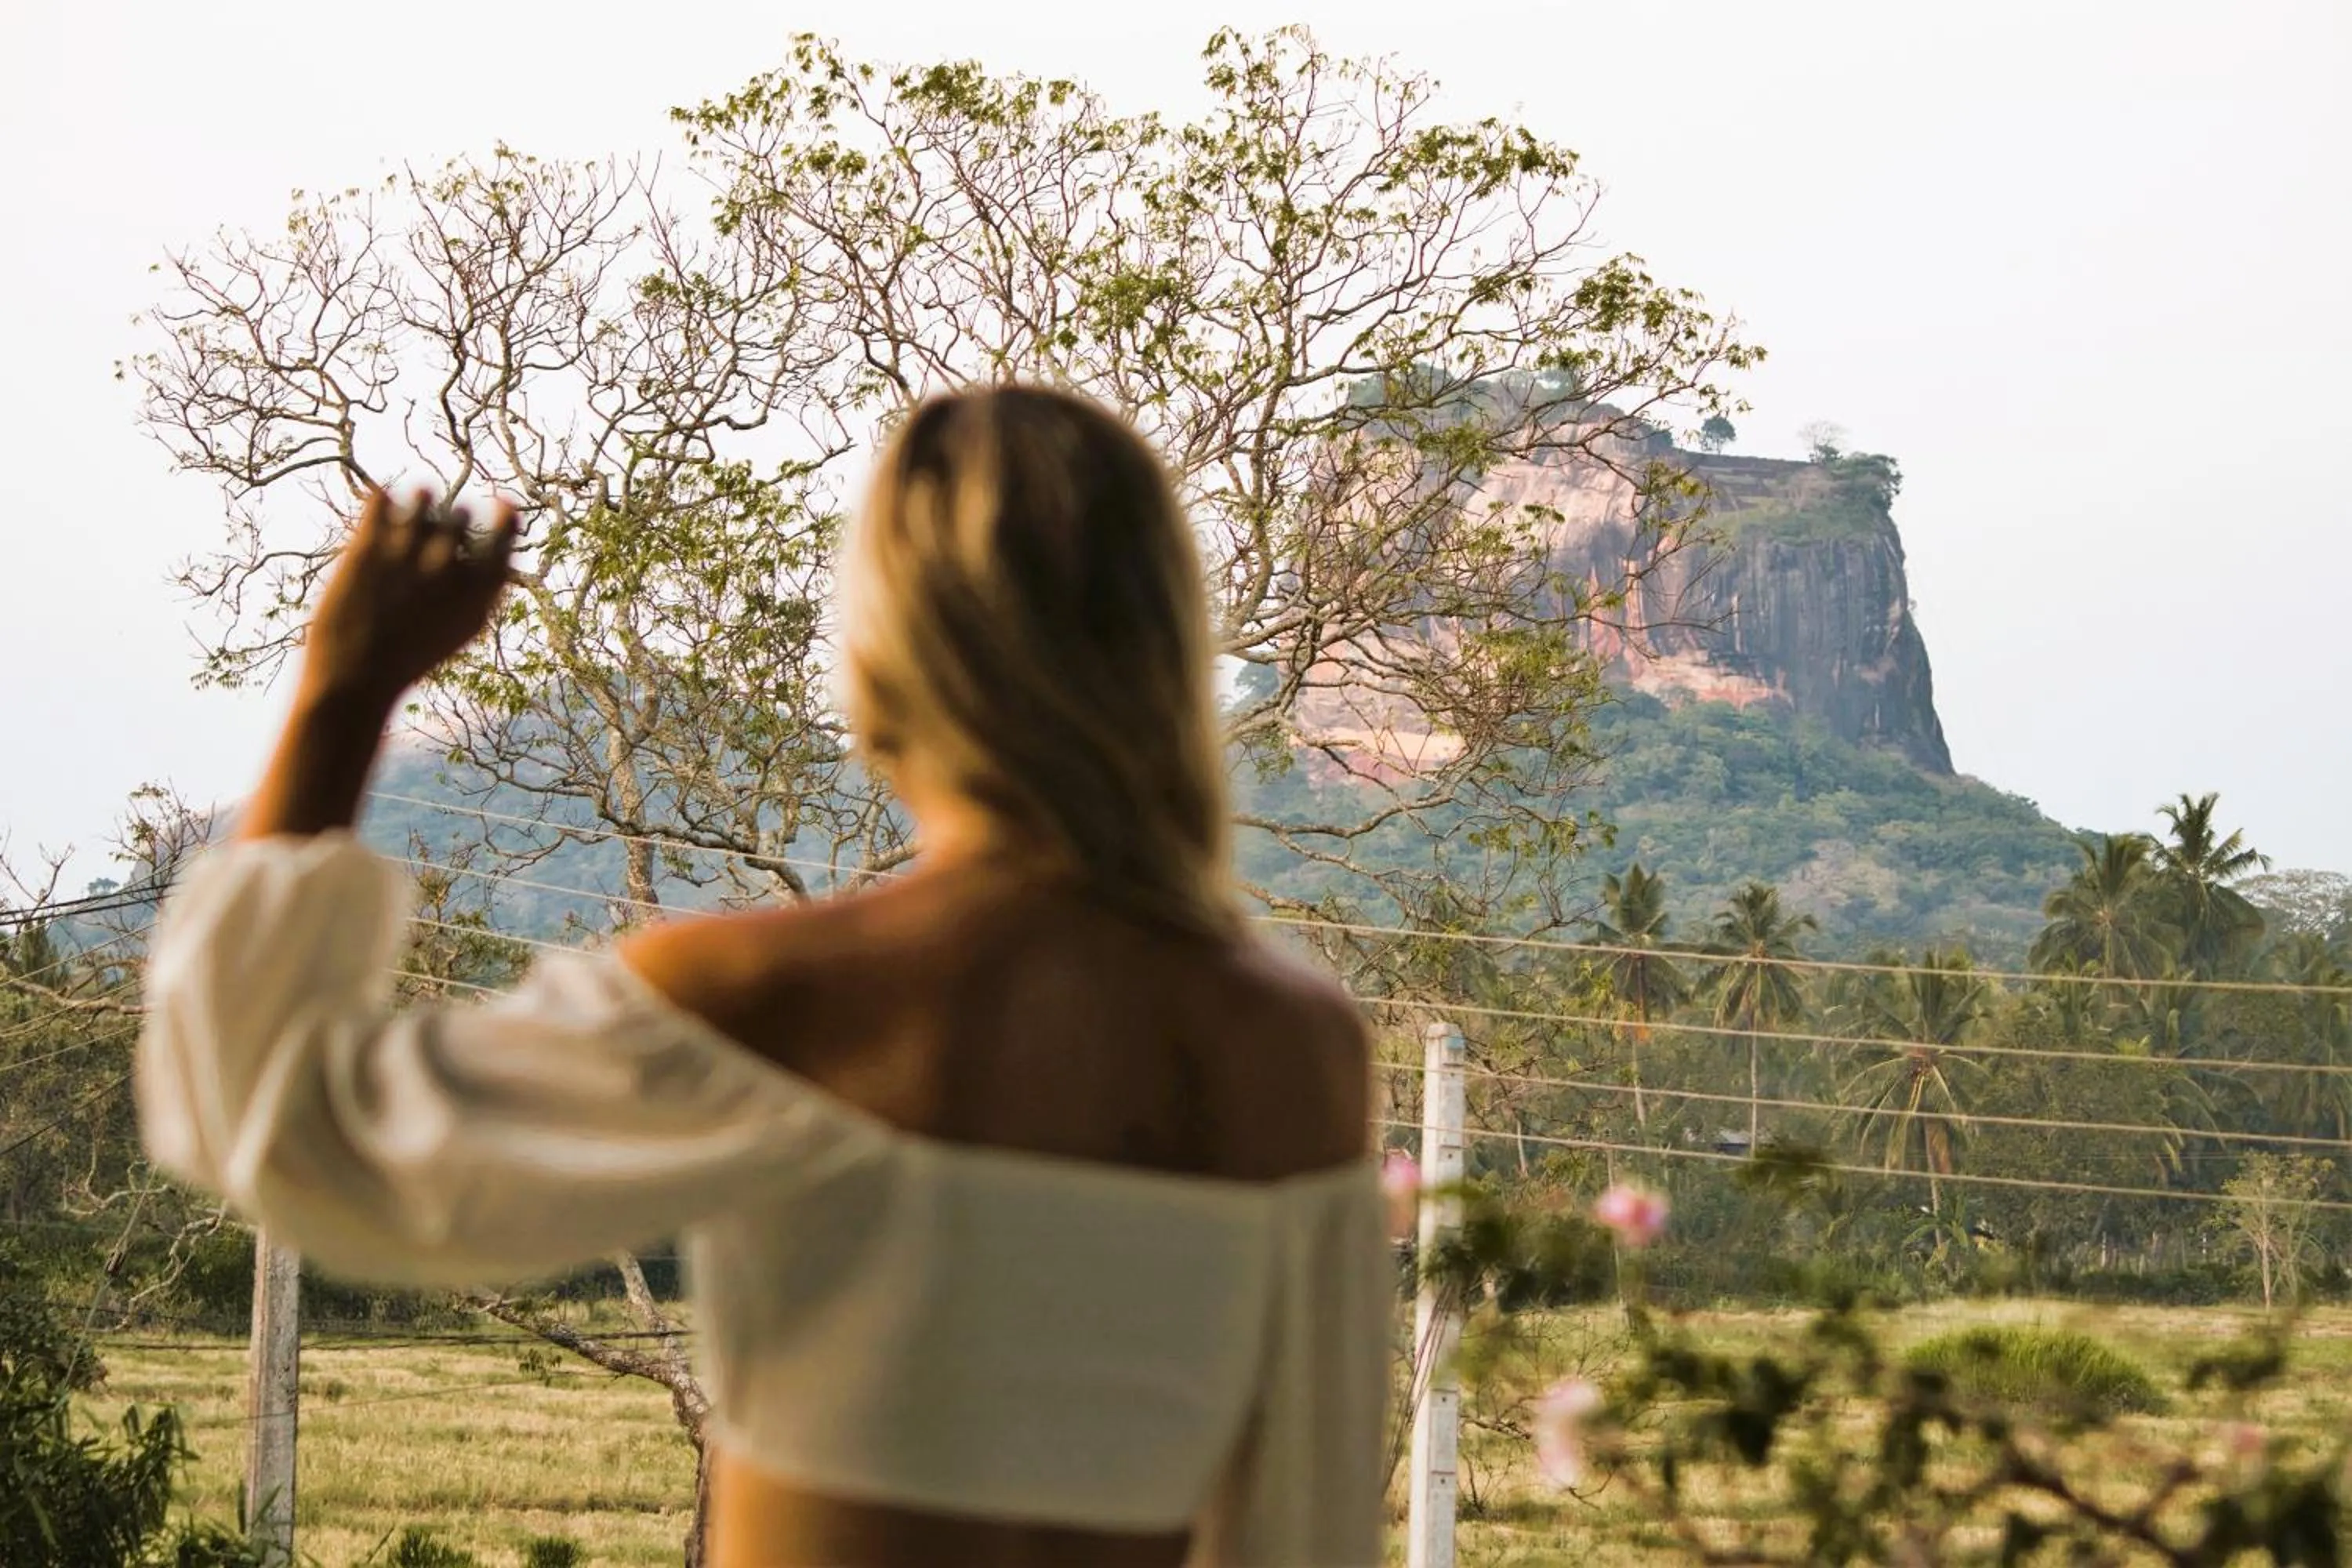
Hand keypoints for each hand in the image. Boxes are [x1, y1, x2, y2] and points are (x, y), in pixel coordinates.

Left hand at [300, 486, 518, 709]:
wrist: (357, 676)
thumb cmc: (414, 655)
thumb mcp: (464, 627)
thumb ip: (484, 587)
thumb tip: (497, 553)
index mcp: (479, 590)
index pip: (506, 533)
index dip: (505, 514)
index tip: (501, 504)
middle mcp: (448, 567)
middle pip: (459, 516)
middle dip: (452, 518)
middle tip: (438, 532)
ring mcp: (408, 554)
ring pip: (423, 496)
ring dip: (421, 498)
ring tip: (414, 506)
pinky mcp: (367, 547)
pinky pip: (380, 501)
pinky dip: (382, 500)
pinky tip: (381, 510)